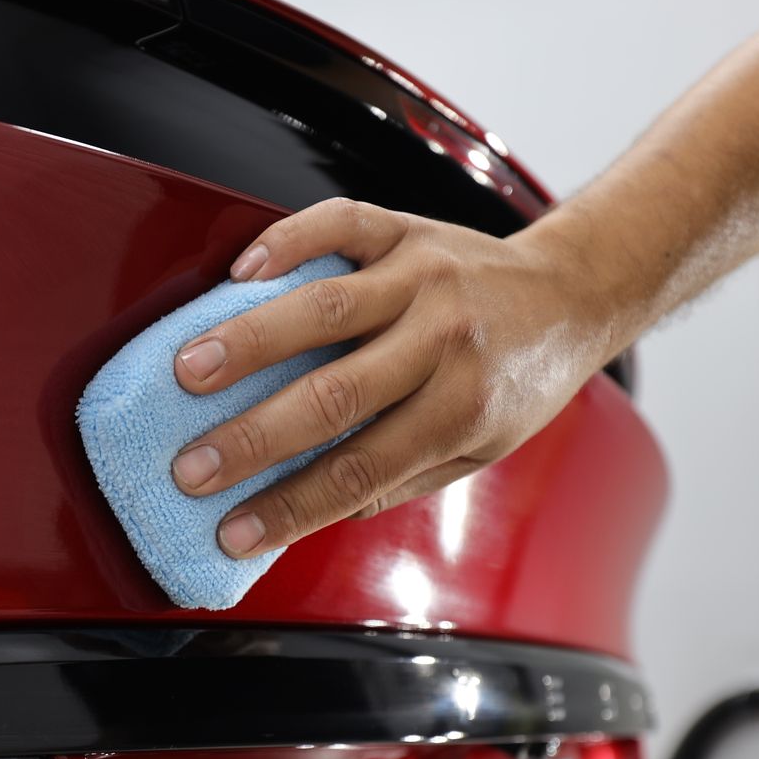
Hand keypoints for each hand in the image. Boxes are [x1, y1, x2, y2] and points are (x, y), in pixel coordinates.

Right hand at [170, 198, 623, 558]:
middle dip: (251, 438)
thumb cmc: (516, 382)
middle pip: (333, 395)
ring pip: (325, 309)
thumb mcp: (477, 450)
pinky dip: (286, 242)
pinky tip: (237, 271)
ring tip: (186, 370)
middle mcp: (443, 340)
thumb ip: (398, 478)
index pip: (359, 469)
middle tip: (187, 467)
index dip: (290, 506)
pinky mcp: (406, 229)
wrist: (571, 292)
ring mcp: (423, 278)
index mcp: (461, 409)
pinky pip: (340, 226)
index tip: (231, 531)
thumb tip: (309, 510)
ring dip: (248, 342)